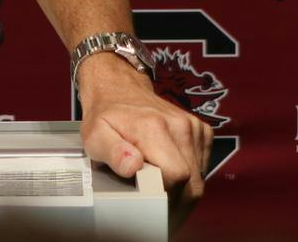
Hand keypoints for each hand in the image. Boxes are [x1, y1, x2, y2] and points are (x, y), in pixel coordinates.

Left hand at [77, 54, 211, 225]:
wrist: (120, 87)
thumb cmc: (106, 115)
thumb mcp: (95, 135)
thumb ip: (111, 152)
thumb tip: (132, 165)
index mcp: (154, 128)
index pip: (176, 176)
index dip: (165, 197)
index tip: (151, 205)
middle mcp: (179, 125)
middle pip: (192, 183)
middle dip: (176, 203)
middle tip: (157, 211)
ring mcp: (194, 127)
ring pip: (199, 178)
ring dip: (184, 192)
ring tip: (161, 192)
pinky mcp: (202, 130)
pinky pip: (202, 166)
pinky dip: (190, 177)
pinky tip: (171, 174)